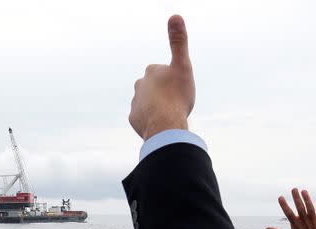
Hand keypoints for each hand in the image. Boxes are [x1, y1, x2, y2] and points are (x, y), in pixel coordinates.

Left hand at [129, 15, 195, 139]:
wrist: (165, 125)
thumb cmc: (176, 96)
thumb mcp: (182, 66)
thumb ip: (179, 42)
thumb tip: (175, 16)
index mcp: (151, 71)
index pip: (163, 72)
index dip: (174, 80)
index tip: (179, 88)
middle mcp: (139, 85)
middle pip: (155, 87)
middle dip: (164, 93)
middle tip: (175, 102)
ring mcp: (135, 102)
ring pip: (148, 102)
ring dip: (157, 107)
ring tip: (168, 114)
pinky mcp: (133, 118)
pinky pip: (143, 117)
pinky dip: (151, 119)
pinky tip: (159, 123)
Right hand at [266, 188, 315, 228]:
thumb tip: (266, 228)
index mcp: (296, 224)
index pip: (288, 213)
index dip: (284, 205)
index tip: (280, 197)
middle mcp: (305, 221)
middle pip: (300, 207)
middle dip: (296, 198)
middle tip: (294, 189)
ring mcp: (314, 220)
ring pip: (310, 207)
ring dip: (307, 198)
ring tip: (303, 191)